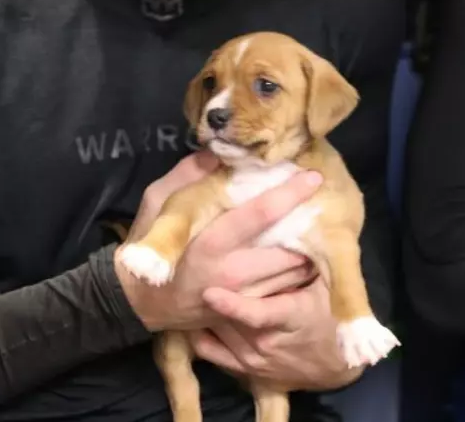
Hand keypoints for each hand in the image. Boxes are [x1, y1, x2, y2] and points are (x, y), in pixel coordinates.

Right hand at [115, 153, 322, 331]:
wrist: (137, 300)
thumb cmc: (149, 241)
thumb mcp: (158, 202)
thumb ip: (188, 174)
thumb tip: (221, 153)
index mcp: (209, 243)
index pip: (258, 216)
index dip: (289, 195)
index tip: (314, 177)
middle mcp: (230, 273)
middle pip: (287, 250)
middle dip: (310, 229)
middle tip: (327, 204)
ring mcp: (240, 298)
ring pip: (291, 275)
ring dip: (310, 252)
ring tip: (322, 228)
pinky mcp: (243, 312)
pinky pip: (284, 293)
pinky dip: (300, 274)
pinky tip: (307, 254)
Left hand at [193, 275, 361, 391]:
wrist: (333, 364)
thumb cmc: (331, 316)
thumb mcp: (329, 288)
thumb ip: (313, 262)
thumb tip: (300, 224)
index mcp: (291, 318)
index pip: (258, 314)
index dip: (233, 305)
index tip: (210, 292)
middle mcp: (268, 342)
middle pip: (232, 320)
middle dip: (214, 300)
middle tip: (194, 274)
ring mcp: (254, 359)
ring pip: (220, 333)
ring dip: (207, 313)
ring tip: (192, 287)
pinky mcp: (245, 369)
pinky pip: (213, 353)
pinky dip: (201, 334)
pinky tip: (195, 313)